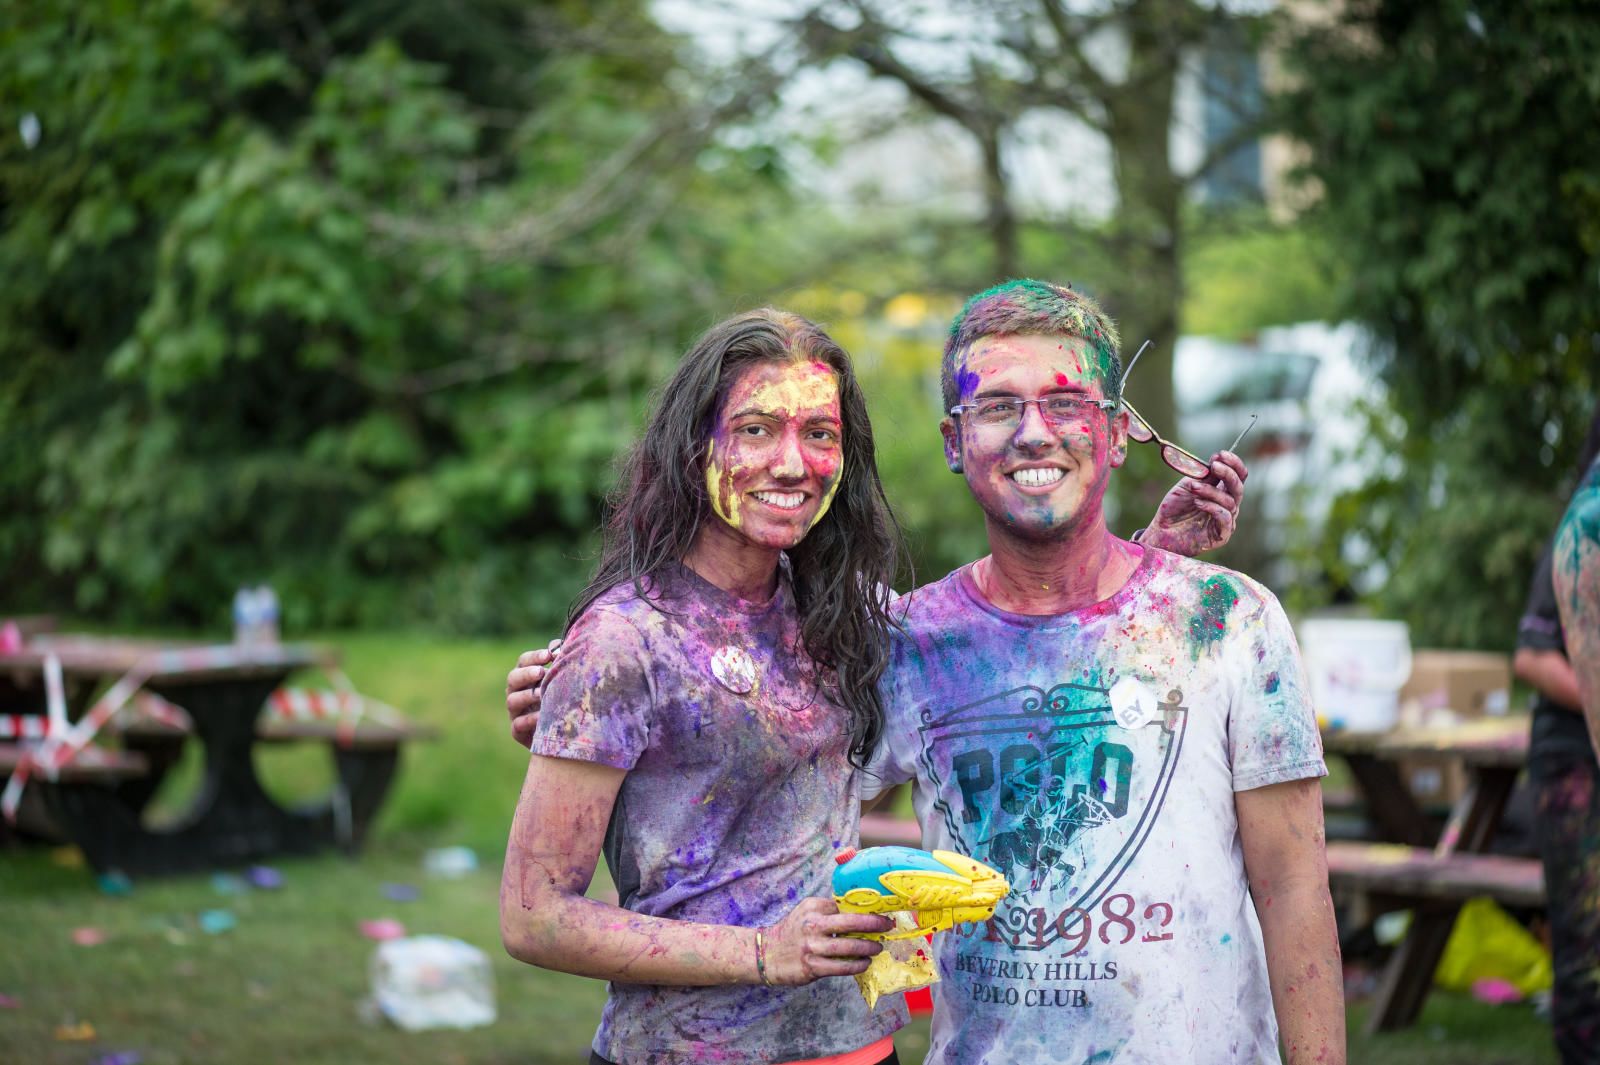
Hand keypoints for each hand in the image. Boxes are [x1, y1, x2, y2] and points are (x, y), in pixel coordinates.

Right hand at [506, 638, 561, 748]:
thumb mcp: (562, 681)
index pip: (523, 661)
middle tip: (541, 672)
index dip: (533, 656)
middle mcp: (517, 692)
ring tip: (541, 694)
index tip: (549, 655)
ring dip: (526, 696)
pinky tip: (543, 716)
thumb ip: (559, 662)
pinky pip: (517, 725)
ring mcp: (515, 712)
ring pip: (512, 701)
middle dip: (526, 674)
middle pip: (512, 678)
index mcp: (526, 677)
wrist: (563, 734)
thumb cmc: (562, 701)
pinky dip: (529, 720)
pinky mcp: (518, 732)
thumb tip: (557, 645)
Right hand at [762, 897, 892, 984]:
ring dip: (868, 948)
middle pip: (851, 923)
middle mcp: (812, 926)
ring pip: (849, 947)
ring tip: (878, 948)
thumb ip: (829, 909)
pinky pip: (841, 967)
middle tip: (888, 926)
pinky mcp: (812, 967)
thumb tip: (859, 909)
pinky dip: (857, 965)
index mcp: (813, 908)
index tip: (881, 911)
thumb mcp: (806, 911)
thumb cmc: (793, 931)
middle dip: (874, 924)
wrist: (767, 954)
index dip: (866, 909)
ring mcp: (812, 948)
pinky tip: (865, 963)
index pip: (845, 906)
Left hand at [1141, 451, 1248, 556]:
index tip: (1221, 454)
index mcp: (1222, 491)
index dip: (1234, 464)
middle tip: (1215, 465)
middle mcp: (1227, 505)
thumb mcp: (1189, 486)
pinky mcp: (1222, 535)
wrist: (1162, 531)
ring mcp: (1226, 521)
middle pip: (1238, 487)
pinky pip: (1225, 518)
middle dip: (1228, 474)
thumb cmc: (1175, 508)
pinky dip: (1212, 507)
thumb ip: (1205, 475)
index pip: (1238, 476)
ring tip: (1193, 487)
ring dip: (1211, 491)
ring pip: (1229, 501)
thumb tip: (1217, 458)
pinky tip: (1197, 502)